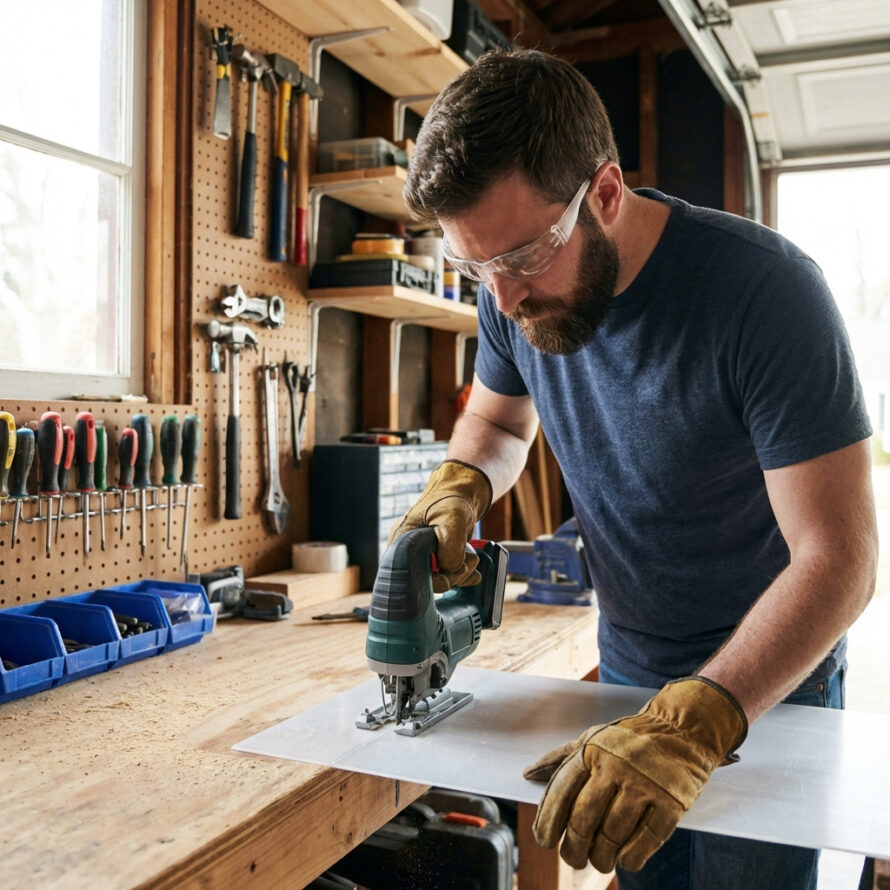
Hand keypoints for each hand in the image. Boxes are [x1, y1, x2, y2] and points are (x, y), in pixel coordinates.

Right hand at [388, 459, 491, 591]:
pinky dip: (463, 577)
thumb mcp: (451, 517)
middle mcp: (408, 554)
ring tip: (472, 556)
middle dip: (453, 575)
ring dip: (461, 573)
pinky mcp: (437, 561)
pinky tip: (474, 573)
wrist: (459, 495)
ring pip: (441, 581)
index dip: (435, 578)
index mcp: (401, 543)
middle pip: (428, 582)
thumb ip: (450, 543)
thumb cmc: (449, 501)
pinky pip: (449, 577)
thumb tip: (450, 568)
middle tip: (469, 559)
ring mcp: (424, 559)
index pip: (412, 575)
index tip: (454, 567)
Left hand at [523, 676, 746, 872]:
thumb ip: (561, 758)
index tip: (545, 841)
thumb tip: (528, 775)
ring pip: (612, 835)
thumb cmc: (630, 739)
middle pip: (584, 821)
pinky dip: (631, 857)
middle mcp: (616, 766)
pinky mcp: (672, 802)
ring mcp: (645, 784)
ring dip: (602, 857)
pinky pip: (645, 841)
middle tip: (573, 858)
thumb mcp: (593, 738)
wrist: (682, 729)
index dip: (548, 821)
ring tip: (600, 860)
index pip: (561, 792)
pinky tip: (625, 859)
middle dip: (574, 848)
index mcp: (592, 750)